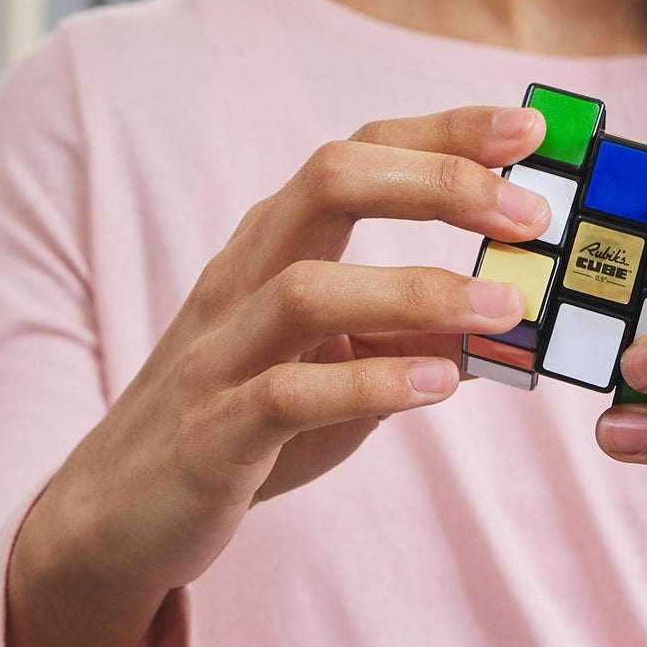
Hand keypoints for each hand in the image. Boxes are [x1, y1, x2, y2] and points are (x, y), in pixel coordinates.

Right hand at [22, 104, 550, 600]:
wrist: (116, 516)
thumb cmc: (243, 421)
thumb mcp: (337, 364)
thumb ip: (411, 331)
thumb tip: (507, 314)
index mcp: (276, 244)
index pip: (359, 155)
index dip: (443, 134)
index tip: (529, 130)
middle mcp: (243, 276)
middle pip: (329, 183)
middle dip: (437, 180)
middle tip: (528, 211)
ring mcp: (219, 352)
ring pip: (308, 289)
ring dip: (418, 292)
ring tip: (504, 307)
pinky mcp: (208, 434)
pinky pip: (284, 395)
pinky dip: (367, 385)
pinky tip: (436, 386)